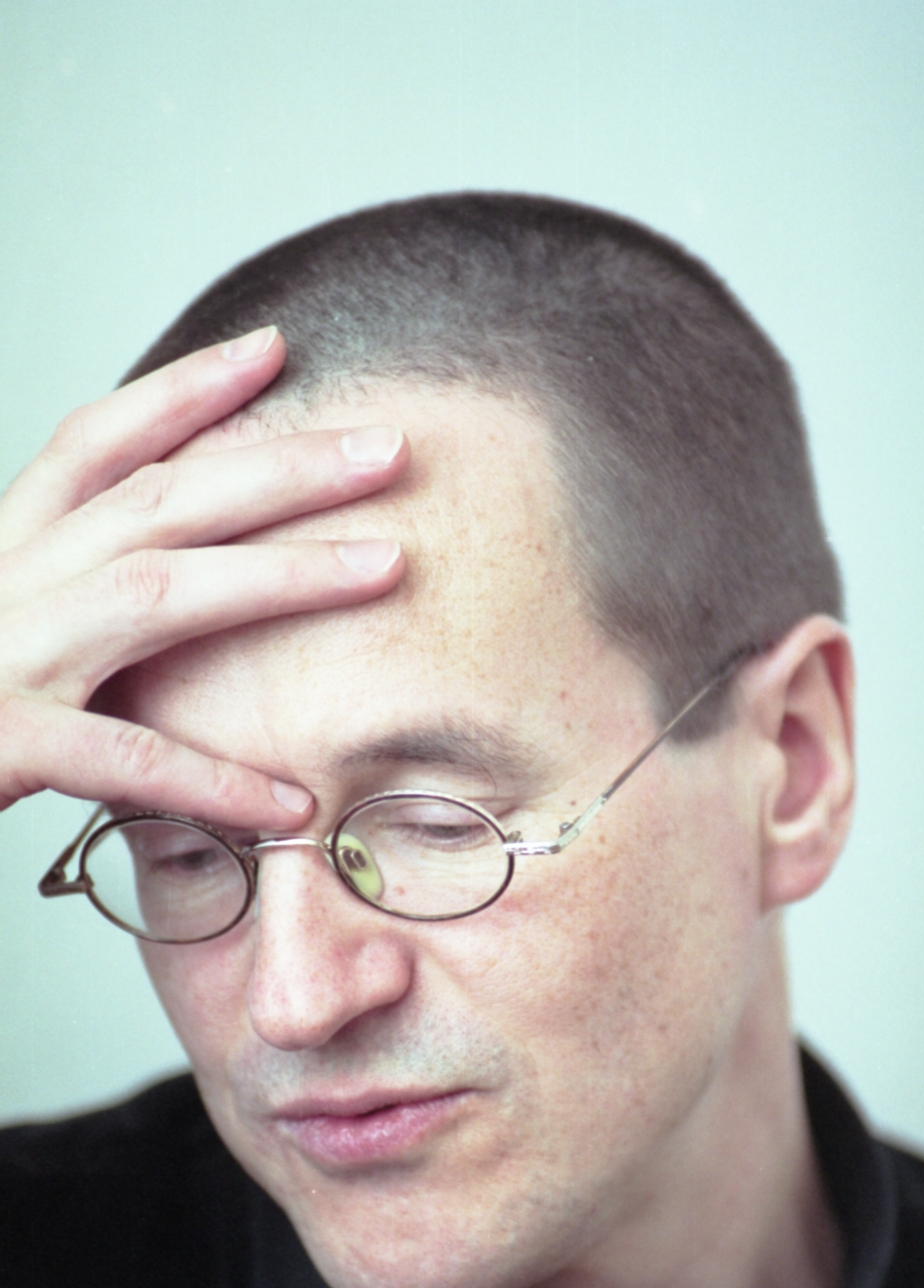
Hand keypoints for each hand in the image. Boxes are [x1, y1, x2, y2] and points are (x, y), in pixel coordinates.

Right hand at [0, 326, 407, 823]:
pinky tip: (291, 805)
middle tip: (389, 444)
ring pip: (158, 591)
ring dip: (281, 575)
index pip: (95, 441)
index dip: (186, 391)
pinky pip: (122, 761)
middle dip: (281, 463)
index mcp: (1, 548)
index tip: (275, 351)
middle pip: (160, 497)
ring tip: (388, 566)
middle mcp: (4, 581)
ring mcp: (2, 657)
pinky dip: (212, 781)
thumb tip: (159, 564)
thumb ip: (61, 592)